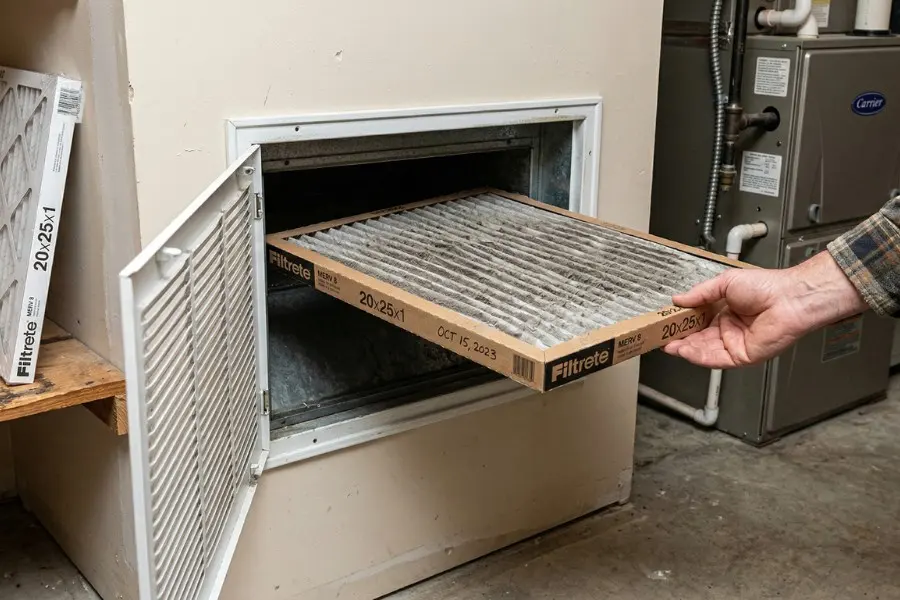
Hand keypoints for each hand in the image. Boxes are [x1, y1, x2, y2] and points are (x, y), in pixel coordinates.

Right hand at [662, 251, 867, 368]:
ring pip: (704, 351)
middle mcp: (730, 329)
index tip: (667, 323)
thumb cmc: (766, 286)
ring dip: (686, 349)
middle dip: (680, 339)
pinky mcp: (742, 356)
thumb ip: (700, 294)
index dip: (682, 324)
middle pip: (699, 338)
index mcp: (726, 312)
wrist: (789, 298)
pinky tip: (685, 351)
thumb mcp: (724, 283)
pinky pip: (716, 359)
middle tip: (662, 337)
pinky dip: (699, 356)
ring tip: (668, 345)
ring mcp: (735, 343)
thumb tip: (678, 299)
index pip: (698, 322)